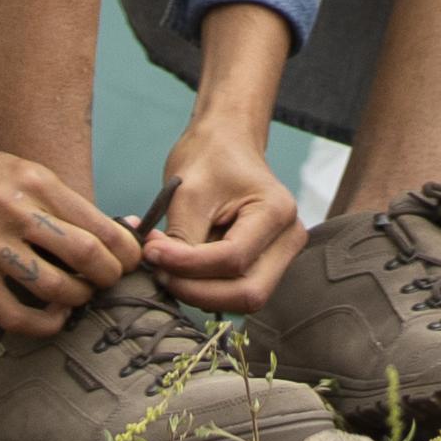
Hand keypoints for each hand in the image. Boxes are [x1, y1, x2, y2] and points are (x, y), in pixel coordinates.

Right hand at [0, 35, 147, 336]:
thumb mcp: (24, 172)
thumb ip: (61, 203)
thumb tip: (111, 234)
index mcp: (36, 181)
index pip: (99, 225)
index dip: (126, 251)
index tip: (131, 260)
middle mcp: (15, 210)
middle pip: (86, 255)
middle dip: (109, 276)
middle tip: (109, 281)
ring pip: (54, 287)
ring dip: (78, 299)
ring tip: (80, 296)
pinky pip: (15, 313)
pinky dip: (44, 323)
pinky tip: (53, 317)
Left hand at [140, 124, 303, 311]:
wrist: (226, 141)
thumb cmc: (210, 156)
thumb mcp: (189, 192)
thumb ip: (180, 238)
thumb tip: (162, 272)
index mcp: (277, 211)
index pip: (233, 258)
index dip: (188, 265)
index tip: (152, 253)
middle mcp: (288, 238)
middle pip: (247, 293)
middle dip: (198, 291)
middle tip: (160, 272)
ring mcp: (281, 255)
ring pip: (242, 299)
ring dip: (199, 291)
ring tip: (167, 266)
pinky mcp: (265, 265)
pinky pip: (236, 290)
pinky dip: (205, 287)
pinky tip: (181, 267)